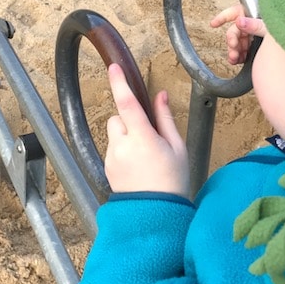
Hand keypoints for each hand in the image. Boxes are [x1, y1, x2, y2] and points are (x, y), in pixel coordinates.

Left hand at [104, 63, 188, 197]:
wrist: (155, 215)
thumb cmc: (172, 182)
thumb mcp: (177, 148)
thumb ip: (165, 118)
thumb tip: (160, 95)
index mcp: (142, 138)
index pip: (127, 104)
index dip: (119, 84)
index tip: (114, 68)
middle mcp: (122, 146)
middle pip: (117, 118)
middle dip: (129, 121)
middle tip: (149, 138)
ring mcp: (111, 158)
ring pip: (114, 134)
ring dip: (125, 137)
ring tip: (145, 157)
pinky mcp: (107, 168)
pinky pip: (112, 149)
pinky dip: (122, 151)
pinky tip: (137, 167)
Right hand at [209, 5, 266, 64]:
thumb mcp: (272, 32)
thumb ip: (257, 25)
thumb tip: (240, 21)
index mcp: (261, 18)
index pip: (239, 12)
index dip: (224, 16)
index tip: (214, 24)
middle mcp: (257, 27)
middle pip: (236, 29)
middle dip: (232, 39)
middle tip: (233, 45)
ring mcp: (256, 38)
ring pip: (237, 42)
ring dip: (233, 50)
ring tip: (234, 58)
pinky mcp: (256, 50)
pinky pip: (242, 51)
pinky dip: (238, 56)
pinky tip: (237, 61)